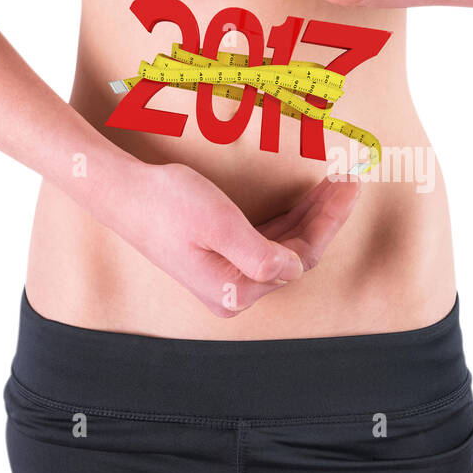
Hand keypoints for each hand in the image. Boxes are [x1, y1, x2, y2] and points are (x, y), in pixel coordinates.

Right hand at [105, 161, 360, 317]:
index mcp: (236, 290)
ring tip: (334, 183)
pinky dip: (290, 219)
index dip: (329, 221)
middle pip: (296, 255)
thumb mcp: (218, 224)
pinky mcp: (222, 261)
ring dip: (311, 216)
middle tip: (348, 180)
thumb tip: (294, 270)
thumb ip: (260, 255)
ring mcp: (228, 279)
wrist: (124, 194)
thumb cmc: (168, 204)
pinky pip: (268, 243)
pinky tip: (305, 200)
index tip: (348, 185)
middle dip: (325, 216)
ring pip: (285, 247)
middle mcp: (234, 293)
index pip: (299, 258)